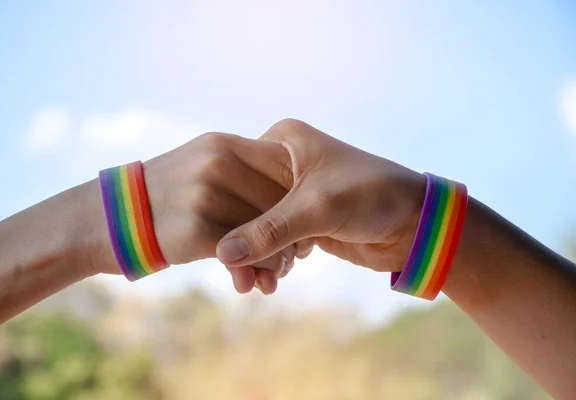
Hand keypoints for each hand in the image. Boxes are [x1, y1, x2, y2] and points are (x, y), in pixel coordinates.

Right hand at [90, 132, 308, 292]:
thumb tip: (288, 195)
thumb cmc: (166, 197)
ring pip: (266, 229)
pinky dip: (252, 272)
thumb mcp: (202, 167)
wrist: (110, 217)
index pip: (284, 166)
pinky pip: (242, 252)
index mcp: (225, 145)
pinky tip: (248, 284)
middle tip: (293, 260)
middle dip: (292, 235)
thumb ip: (243, 173)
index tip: (300, 226)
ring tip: (273, 278)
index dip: (299, 199)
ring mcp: (206, 193)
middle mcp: (218, 162)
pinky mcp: (195, 228)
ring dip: (275, 260)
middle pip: (280, 200)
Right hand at [216, 119, 425, 276]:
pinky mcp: (301, 218)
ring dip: (258, 256)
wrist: (415, 222)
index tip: (222, 251)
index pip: (235, 175)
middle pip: (242, 204)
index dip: (228, 214)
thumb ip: (270, 230)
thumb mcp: (318, 209)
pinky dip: (272, 259)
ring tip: (263, 282)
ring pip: (256, 225)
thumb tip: (223, 253)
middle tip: (243, 277)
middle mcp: (282, 161)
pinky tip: (274, 277)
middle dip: (243, 243)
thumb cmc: (373, 197)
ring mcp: (290, 192)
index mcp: (282, 141)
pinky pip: (273, 239)